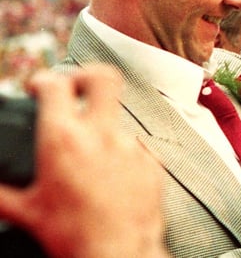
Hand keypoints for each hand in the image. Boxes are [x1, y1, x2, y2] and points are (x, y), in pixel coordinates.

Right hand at [0, 65, 167, 257]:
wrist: (119, 255)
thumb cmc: (71, 236)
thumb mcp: (27, 211)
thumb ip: (0, 192)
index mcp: (64, 139)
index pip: (55, 85)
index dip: (43, 79)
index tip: (37, 87)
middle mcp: (101, 134)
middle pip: (103, 77)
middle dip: (86, 74)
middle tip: (75, 88)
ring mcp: (131, 145)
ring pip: (118, 118)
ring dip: (102, 127)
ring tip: (90, 154)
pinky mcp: (152, 161)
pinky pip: (135, 146)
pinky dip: (121, 154)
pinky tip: (111, 175)